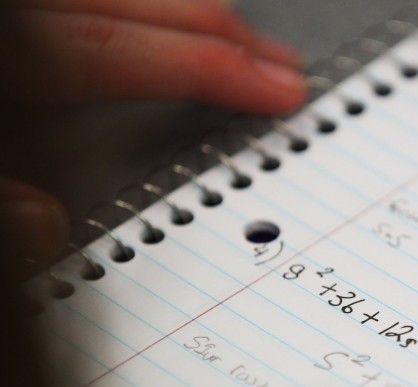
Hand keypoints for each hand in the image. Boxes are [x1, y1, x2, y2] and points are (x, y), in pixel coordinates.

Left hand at [0, 0, 305, 262]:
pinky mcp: (13, 20)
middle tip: (282, 68)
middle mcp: (16, 21)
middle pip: (130, 6)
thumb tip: (45, 225)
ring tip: (236, 39)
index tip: (277, 89)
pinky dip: (139, 12)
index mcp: (8, 57)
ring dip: (183, 16)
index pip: (119, 52)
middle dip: (218, 35)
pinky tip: (160, 25)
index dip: (209, 69)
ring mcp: (14, 13)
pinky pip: (92, 2)